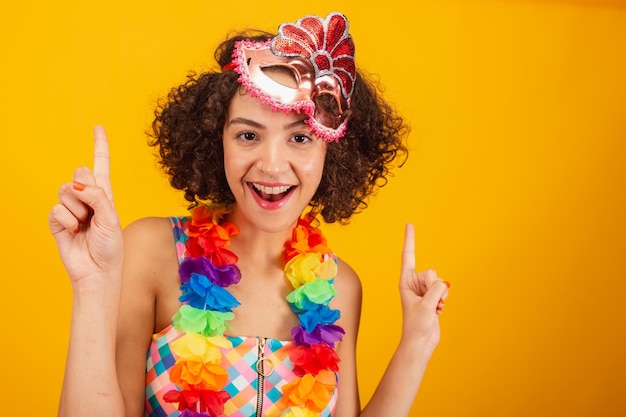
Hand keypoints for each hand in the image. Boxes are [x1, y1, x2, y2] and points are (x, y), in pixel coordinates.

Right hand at [49, 126, 123, 287]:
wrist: (98, 271)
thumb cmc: (110, 246)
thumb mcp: (111, 218)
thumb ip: (97, 196)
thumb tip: (76, 183)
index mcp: (105, 194)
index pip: (101, 165)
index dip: (100, 145)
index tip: (98, 127)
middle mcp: (87, 198)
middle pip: (80, 172)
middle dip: (87, 188)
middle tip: (93, 212)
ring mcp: (71, 208)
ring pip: (66, 190)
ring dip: (77, 209)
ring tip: (84, 225)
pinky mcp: (57, 221)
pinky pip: (56, 208)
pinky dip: (67, 220)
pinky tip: (74, 231)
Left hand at [398, 223, 449, 348]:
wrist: (421, 342)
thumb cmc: (417, 326)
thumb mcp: (426, 305)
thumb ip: (436, 290)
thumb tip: (444, 283)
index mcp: (405, 281)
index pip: (408, 255)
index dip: (410, 239)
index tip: (409, 223)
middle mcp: (414, 283)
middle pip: (431, 272)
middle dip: (434, 287)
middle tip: (428, 303)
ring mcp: (424, 290)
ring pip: (439, 281)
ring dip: (440, 296)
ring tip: (432, 309)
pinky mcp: (432, 297)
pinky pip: (444, 290)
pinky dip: (443, 301)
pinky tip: (437, 312)